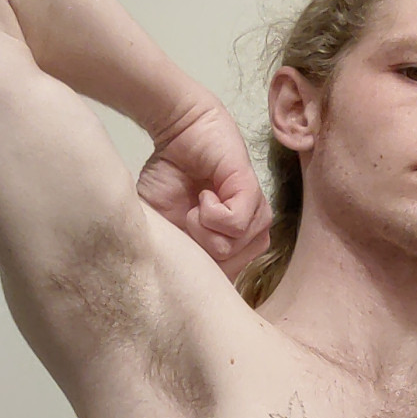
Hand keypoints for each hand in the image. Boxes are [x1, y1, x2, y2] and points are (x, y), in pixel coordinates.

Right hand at [136, 96, 273, 278]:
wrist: (175, 131)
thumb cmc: (167, 179)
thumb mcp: (162, 228)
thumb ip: (176, 258)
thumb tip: (181, 286)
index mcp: (229, 245)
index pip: (227, 284)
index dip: (203, 274)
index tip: (183, 248)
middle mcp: (247, 234)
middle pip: (231, 269)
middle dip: (201, 250)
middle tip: (187, 221)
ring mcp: (254, 214)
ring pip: (235, 249)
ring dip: (205, 229)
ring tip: (197, 205)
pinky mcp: (254, 193)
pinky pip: (238, 224)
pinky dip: (212, 212)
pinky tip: (205, 194)